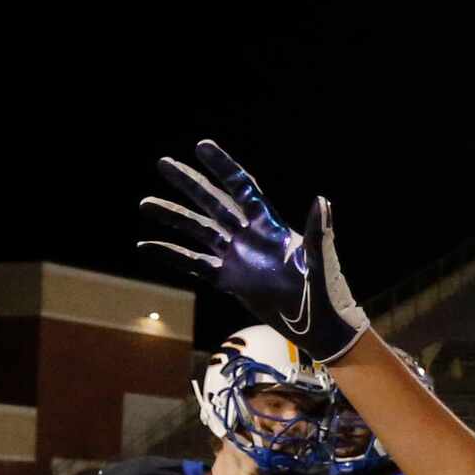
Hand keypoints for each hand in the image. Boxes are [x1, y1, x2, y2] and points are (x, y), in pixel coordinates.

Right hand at [138, 142, 368, 361]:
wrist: (321, 328)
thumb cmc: (328, 294)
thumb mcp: (321, 261)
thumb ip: (319, 232)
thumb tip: (322, 199)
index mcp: (272, 227)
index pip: (242, 189)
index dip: (223, 167)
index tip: (201, 146)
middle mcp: (250, 236)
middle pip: (214, 203)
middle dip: (189, 184)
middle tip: (163, 163)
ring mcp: (238, 258)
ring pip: (199, 231)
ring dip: (174, 217)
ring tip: (145, 203)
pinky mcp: (230, 280)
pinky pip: (195, 265)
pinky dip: (172, 255)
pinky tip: (146, 245)